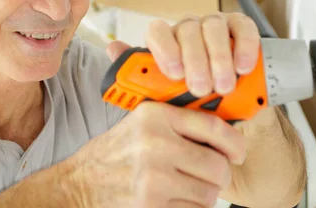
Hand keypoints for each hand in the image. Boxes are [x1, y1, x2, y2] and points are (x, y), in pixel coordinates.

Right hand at [71, 102, 246, 207]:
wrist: (77, 186)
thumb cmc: (113, 155)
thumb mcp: (139, 124)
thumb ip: (177, 122)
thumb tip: (222, 127)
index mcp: (155, 116)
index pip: (212, 125)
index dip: (234, 142)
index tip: (238, 151)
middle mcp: (155, 143)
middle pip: (217, 166)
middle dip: (219, 175)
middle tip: (210, 176)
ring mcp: (154, 177)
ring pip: (209, 193)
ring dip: (203, 195)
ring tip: (183, 188)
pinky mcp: (151, 205)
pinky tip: (172, 200)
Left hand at [109, 12, 260, 96]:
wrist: (221, 102)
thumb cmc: (189, 98)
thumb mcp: (164, 94)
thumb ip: (140, 75)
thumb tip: (113, 48)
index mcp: (166, 41)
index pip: (157, 30)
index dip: (164, 48)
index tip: (174, 74)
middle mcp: (188, 29)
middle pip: (187, 31)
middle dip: (195, 61)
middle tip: (201, 89)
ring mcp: (214, 25)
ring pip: (213, 28)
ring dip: (219, 58)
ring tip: (224, 87)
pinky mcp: (239, 27)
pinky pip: (242, 28)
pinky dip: (244, 47)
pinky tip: (244, 68)